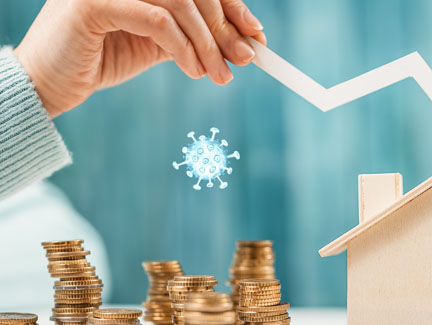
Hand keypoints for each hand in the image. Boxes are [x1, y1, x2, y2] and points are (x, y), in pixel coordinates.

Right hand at [14, 0, 266, 117]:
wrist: (51, 85)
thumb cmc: (101, 60)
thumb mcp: (157, 45)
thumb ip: (192, 37)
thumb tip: (242, 43)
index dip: (231, 5)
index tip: (256, 34)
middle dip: (225, 26)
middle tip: (244, 58)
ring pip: (179, 2)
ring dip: (207, 42)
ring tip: (218, 73)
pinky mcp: (93, 4)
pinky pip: (156, 19)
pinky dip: (182, 46)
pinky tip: (193, 70)